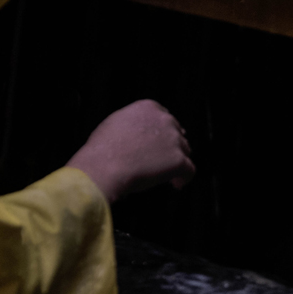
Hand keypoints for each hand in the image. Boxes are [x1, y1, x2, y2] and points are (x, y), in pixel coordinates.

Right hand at [66, 100, 194, 202]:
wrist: (104, 166)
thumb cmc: (103, 148)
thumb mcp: (115, 122)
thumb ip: (134, 123)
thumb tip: (140, 133)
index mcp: (148, 108)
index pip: (165, 118)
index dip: (163, 133)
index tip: (159, 143)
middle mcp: (165, 120)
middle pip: (177, 133)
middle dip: (171, 146)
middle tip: (161, 160)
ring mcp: (174, 140)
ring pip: (184, 151)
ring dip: (176, 161)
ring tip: (165, 174)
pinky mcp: (179, 159)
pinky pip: (189, 170)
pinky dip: (184, 178)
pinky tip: (176, 184)